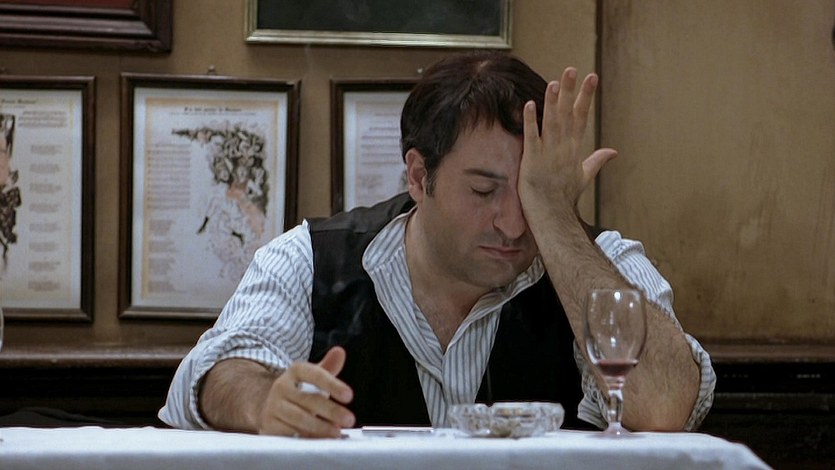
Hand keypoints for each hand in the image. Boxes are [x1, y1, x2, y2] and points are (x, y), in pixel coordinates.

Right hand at [258, 346, 354, 437]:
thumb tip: (340, 352)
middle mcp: (282, 386)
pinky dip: (306, 438)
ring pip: (299, 418)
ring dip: (320, 427)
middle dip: (331, 411)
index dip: (332, 384)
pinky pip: (289, 433)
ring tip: (337, 432)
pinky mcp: (269, 425)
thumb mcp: (313, 377)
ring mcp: (274, 407)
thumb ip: (328, 367)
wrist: (267, 406)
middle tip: (349, 419)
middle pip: (308, 400)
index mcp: (296, 371)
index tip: (349, 396)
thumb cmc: (299, 391)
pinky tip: (319, 440)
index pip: (314, 374)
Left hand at [519, 67, 617, 218]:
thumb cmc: (565, 196)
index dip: (586, 96)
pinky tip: (530, 104)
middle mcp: (564, 147)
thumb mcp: (584, 176)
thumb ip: (597, 160)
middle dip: (571, 91)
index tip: (591, 77)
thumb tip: (614, 151)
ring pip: (552, 122)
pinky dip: (531, 121)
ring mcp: (549, 153)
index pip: (582, 117)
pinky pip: (532, 137)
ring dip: (553, 102)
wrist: (552, 214)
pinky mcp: (533, 161)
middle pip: (568, 114)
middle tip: (572, 69)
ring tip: (555, 82)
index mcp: (575, 148)